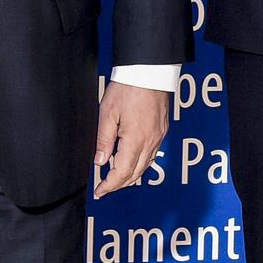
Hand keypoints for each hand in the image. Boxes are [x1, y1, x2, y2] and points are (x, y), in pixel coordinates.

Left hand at [93, 81, 168, 197]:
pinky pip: (152, 155)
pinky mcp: (162, 130)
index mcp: (135, 139)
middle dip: (119, 184)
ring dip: (130, 176)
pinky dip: (140, 164)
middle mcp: (150, 141)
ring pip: (145, 166)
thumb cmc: (129, 88)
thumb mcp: (108, 113)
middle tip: (104, 188)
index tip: (99, 191)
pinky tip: (131, 162)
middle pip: (135, 174)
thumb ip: (104, 139)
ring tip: (115, 179)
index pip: (122, 173)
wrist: (150, 72)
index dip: (109, 185)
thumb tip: (100, 161)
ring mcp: (159, 137)